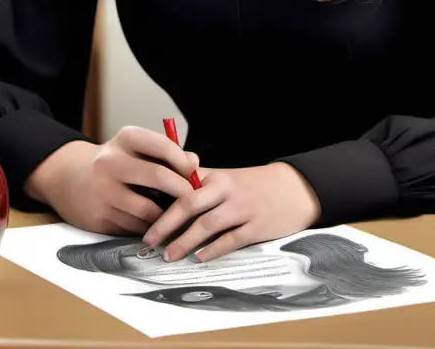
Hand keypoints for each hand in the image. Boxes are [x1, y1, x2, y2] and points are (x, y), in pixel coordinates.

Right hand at [22, 126, 199, 235]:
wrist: (70, 179)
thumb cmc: (115, 163)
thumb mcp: (135, 148)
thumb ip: (165, 153)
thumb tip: (194, 162)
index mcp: (124, 139)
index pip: (163, 146)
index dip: (183, 162)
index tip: (193, 173)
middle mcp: (110, 162)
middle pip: (157, 177)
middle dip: (181, 190)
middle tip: (192, 198)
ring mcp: (102, 191)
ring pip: (147, 209)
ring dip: (166, 216)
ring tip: (176, 215)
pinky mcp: (98, 217)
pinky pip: (133, 227)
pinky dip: (148, 228)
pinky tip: (154, 225)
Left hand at [142, 162, 320, 262]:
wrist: (293, 188)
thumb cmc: (252, 185)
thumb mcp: (226, 178)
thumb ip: (197, 184)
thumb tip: (162, 196)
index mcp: (215, 176)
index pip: (181, 185)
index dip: (160, 201)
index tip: (140, 216)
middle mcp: (226, 189)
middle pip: (189, 204)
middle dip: (165, 223)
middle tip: (148, 240)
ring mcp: (242, 208)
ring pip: (208, 224)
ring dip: (185, 240)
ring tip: (169, 255)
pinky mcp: (257, 226)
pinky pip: (231, 239)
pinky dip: (214, 249)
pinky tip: (200, 257)